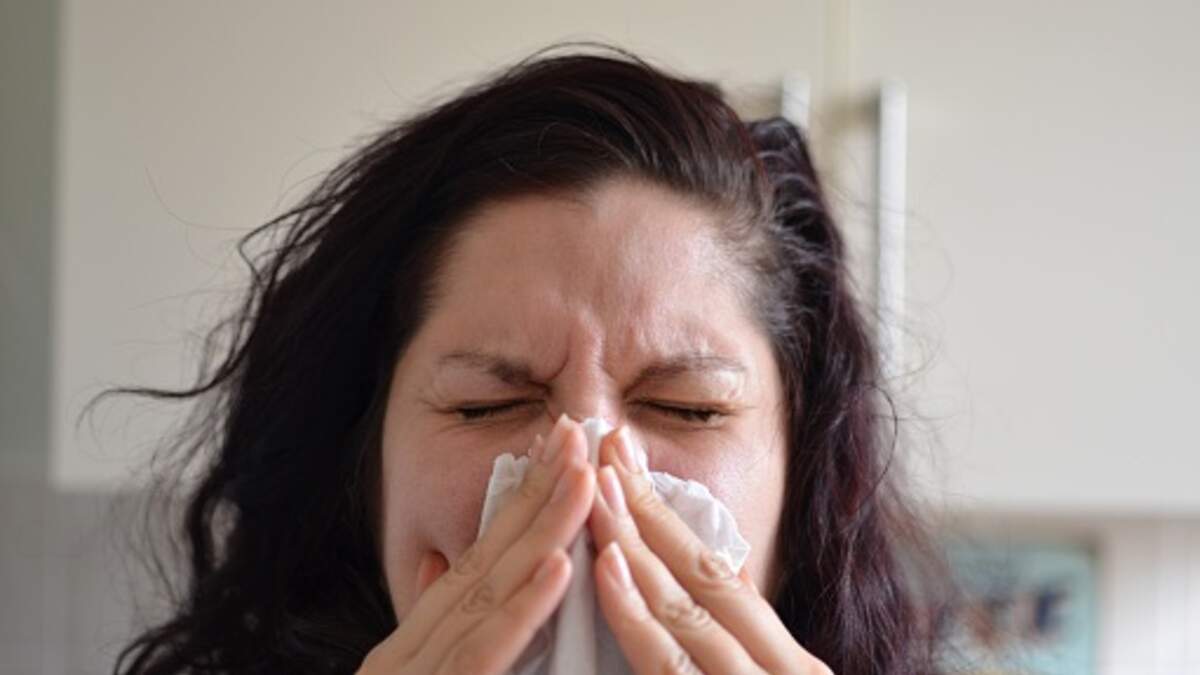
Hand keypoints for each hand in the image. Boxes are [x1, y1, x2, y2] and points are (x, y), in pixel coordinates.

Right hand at [358, 417, 594, 674]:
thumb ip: (428, 628)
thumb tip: (435, 566)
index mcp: (408, 645)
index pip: (474, 561)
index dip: (518, 504)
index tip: (557, 457)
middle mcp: (409, 651)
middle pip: (484, 560)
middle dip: (536, 495)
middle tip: (575, 436)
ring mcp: (418, 673)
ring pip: (489, 591)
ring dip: (541, 532)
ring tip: (581, 480)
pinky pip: (483, 650)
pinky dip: (523, 607)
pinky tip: (559, 566)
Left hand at [588, 426, 832, 674]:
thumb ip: (749, 638)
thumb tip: (725, 570)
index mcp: (791, 663)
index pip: (721, 573)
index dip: (668, 515)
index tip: (627, 464)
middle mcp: (779, 669)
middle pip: (702, 573)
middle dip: (647, 506)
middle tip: (606, 447)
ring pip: (681, 607)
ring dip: (634, 542)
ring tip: (599, 487)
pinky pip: (668, 661)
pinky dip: (634, 613)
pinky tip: (609, 565)